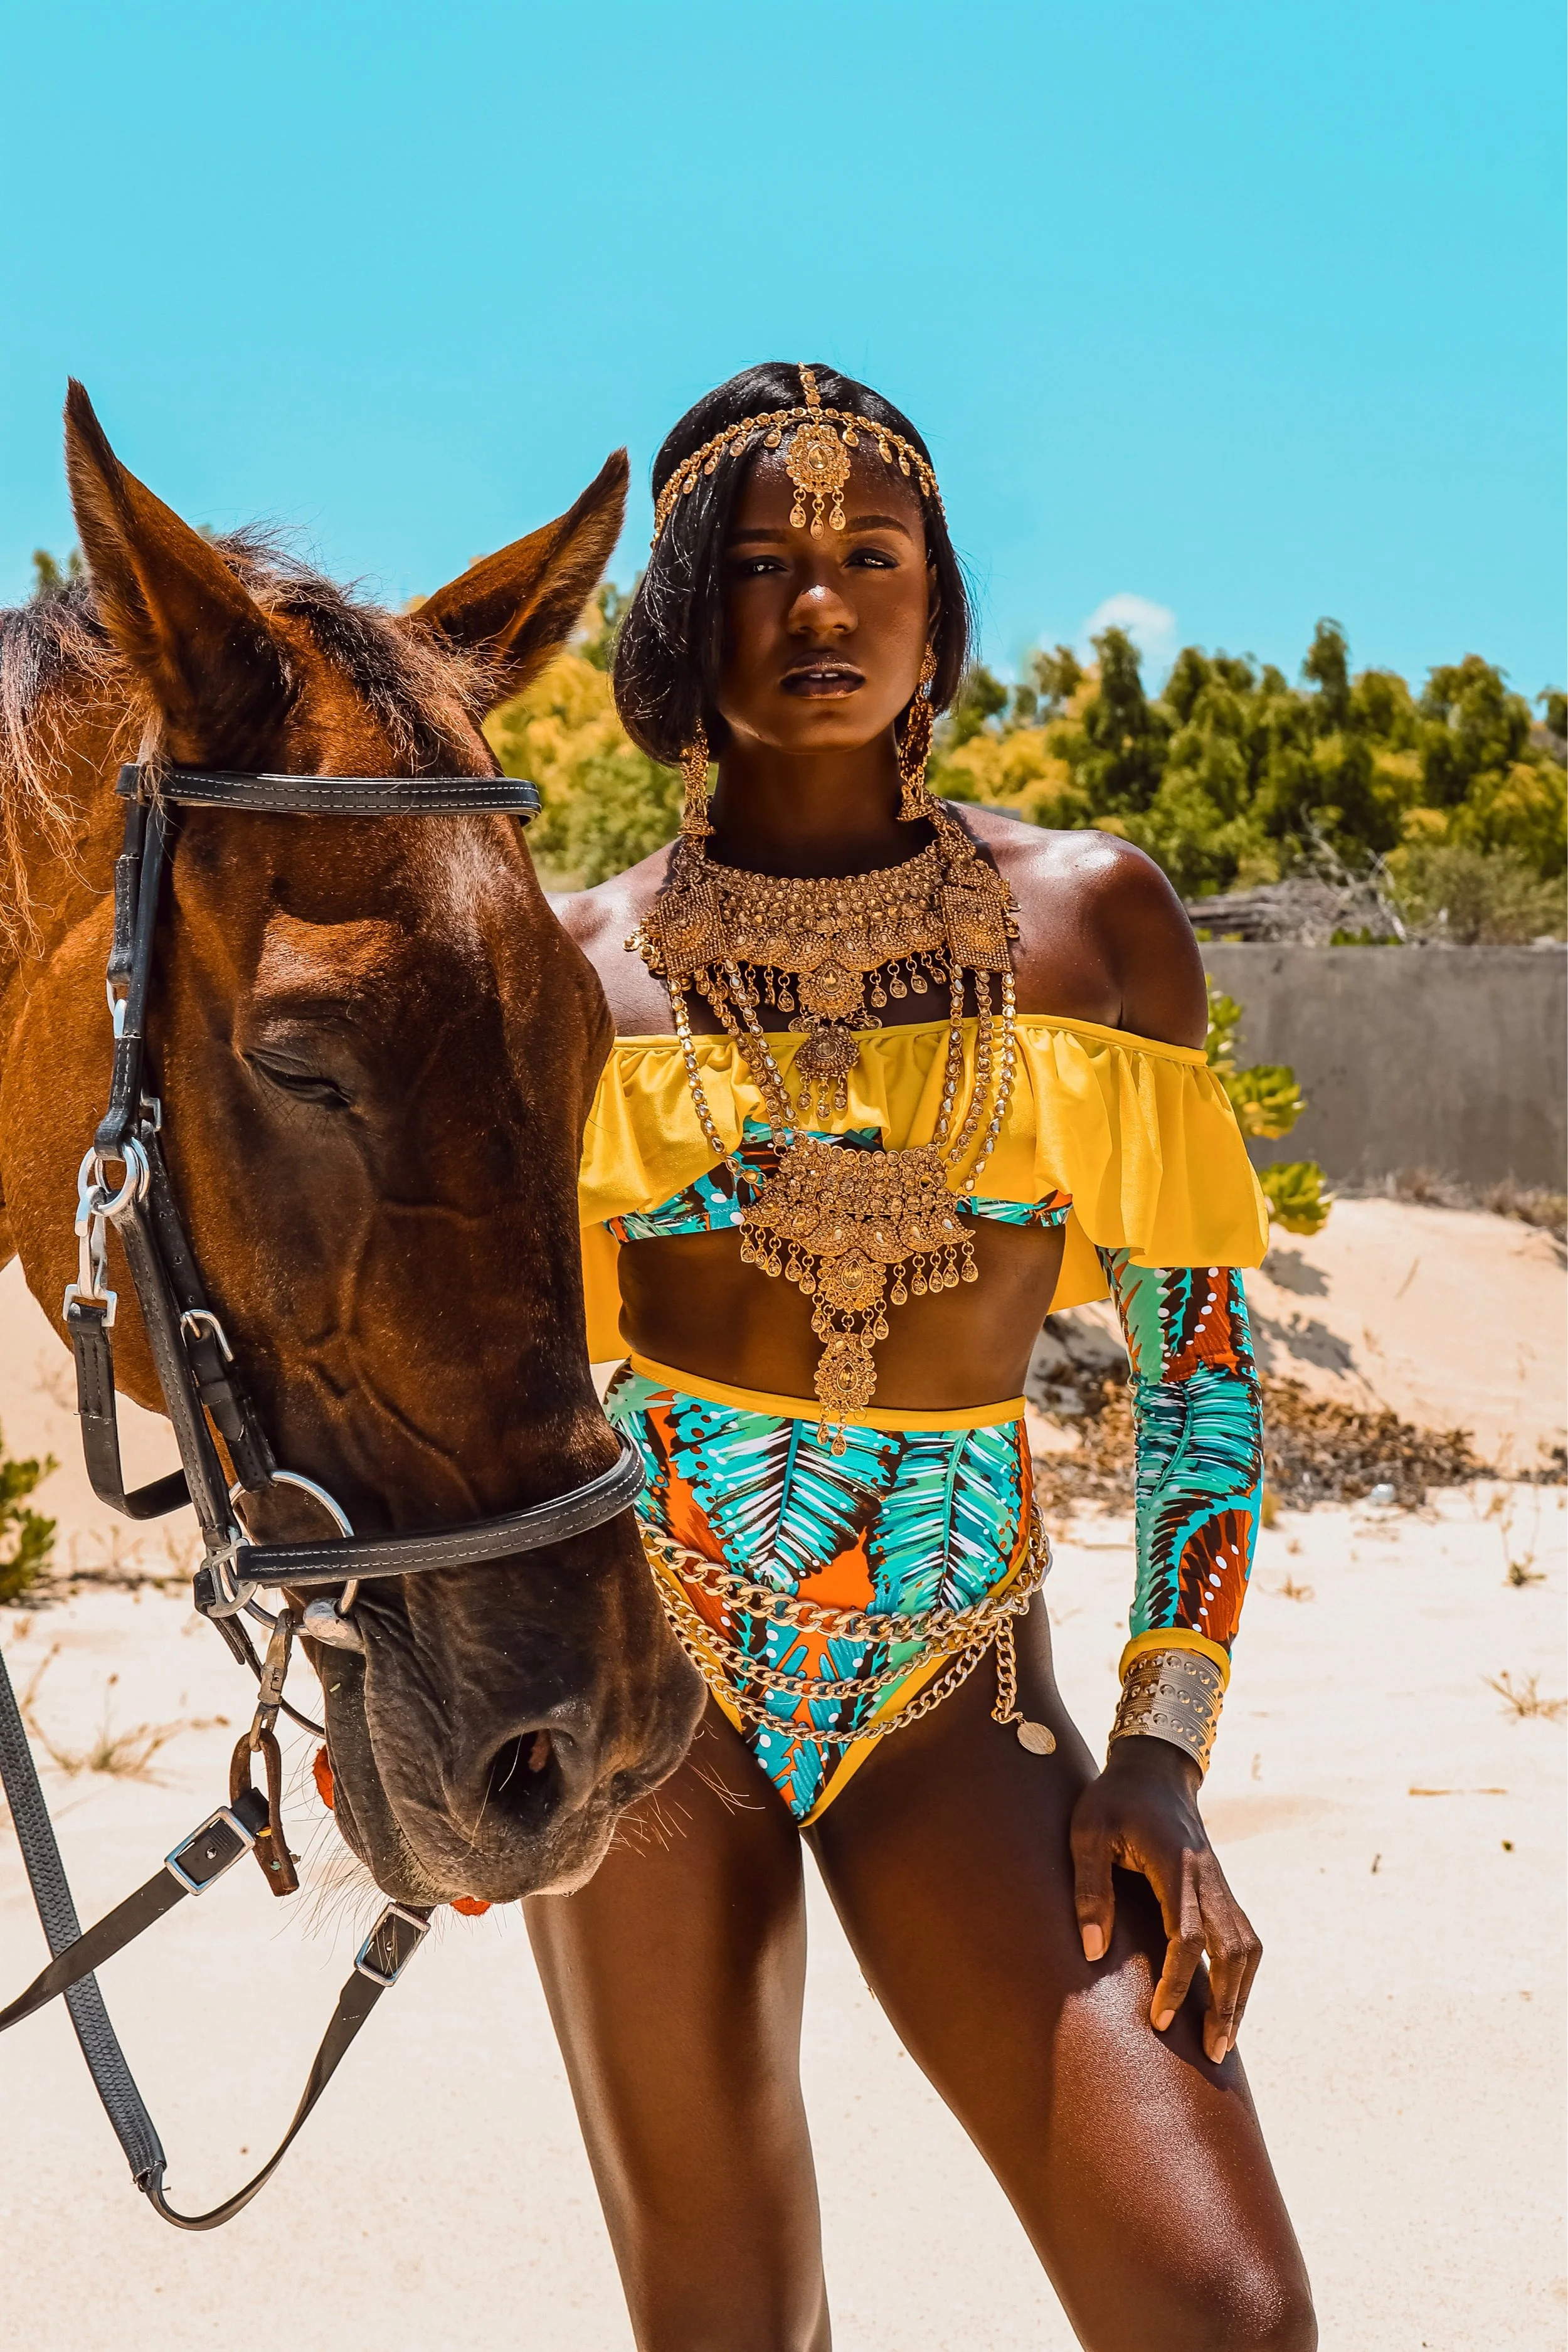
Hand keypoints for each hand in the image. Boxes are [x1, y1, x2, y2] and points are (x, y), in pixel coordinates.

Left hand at [1069, 1735, 1260, 2064]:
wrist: (1154, 1768)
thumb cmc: (1113, 1799)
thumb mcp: (1087, 1832)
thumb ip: (1089, 1888)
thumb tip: (1092, 1952)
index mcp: (1175, 1863)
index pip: (1188, 1934)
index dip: (1178, 1980)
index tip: (1160, 2019)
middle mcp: (1208, 1876)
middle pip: (1234, 1948)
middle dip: (1228, 2003)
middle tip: (1211, 2052)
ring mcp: (1220, 1882)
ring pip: (1247, 1946)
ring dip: (1241, 1994)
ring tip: (1223, 2041)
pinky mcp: (1221, 1889)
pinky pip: (1243, 1937)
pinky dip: (1241, 1975)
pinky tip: (1227, 2005)